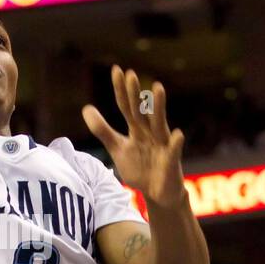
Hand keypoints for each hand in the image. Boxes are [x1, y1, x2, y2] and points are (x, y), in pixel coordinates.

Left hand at [82, 67, 186, 207]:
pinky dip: (176, 143)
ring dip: (158, 107)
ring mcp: (162, 145)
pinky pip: (174, 151)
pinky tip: (178, 134)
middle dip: (135, 94)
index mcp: (136, 130)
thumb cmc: (140, 168)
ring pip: (160, 124)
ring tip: (157, 88)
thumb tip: (86, 108)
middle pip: (141, 111)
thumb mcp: (118, 148)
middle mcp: (150, 133)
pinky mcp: (171, 161)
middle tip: (130, 74)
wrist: (158, 194)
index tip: (117, 70)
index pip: (126, 107)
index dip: (121, 90)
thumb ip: (103, 130)